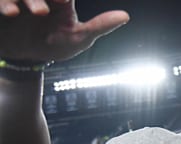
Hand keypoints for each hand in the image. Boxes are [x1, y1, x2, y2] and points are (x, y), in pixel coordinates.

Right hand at [0, 0, 128, 62]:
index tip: (65, 0)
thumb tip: (126, 16)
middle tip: (54, 5)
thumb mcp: (80, 37)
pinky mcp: (4, 6)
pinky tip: (11, 13)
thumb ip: (100, 25)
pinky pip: (2, 1)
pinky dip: (5, 3)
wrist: (26, 58)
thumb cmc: (56, 44)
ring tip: (32, 12)